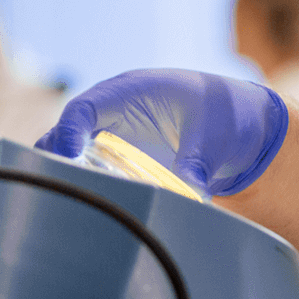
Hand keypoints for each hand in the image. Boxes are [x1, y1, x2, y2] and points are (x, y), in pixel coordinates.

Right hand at [34, 69, 287, 196]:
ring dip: (68, 174)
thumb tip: (190, 198)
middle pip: (65, 131)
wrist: (242, 118)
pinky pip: (89, 166)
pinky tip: (94, 208)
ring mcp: (114, 130)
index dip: (68, 135)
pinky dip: (85, 183)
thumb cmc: (226, 115)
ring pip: (71, 150)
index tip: (67, 164)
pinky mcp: (120, 152)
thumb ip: (196, 167)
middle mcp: (115, 109)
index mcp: (133, 91)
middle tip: (62, 193)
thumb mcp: (214, 139)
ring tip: (74, 206)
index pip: (84, 108)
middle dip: (56, 160)